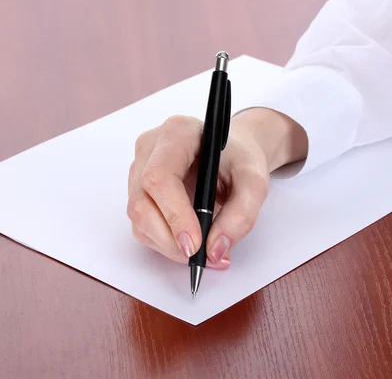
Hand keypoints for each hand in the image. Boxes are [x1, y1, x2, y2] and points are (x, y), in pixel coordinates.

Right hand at [126, 108, 306, 268]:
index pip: (160, 177)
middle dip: (170, 239)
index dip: (174, 215)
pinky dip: (165, 243)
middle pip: (142, 202)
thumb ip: (241, 215)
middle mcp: (150, 148)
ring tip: (202, 253)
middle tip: (200, 257)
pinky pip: (142, 225)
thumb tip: (214, 250)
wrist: (231, 155)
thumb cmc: (239, 160)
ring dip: (168, 245)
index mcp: (177, 133)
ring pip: (139, 218)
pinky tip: (190, 243)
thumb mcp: (254, 183)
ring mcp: (138, 169)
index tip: (195, 244)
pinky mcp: (137, 190)